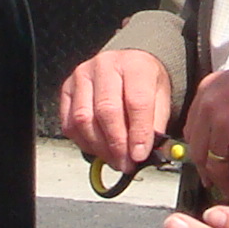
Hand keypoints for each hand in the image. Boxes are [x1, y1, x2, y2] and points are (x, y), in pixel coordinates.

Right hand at [59, 50, 174, 177]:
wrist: (126, 66)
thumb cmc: (144, 82)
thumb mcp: (161, 97)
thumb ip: (156, 123)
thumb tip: (148, 151)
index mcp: (135, 65)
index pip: (136, 101)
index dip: (138, 132)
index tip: (140, 155)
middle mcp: (105, 66)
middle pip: (106, 110)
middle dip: (117, 144)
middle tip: (126, 163)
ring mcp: (82, 76)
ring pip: (83, 119)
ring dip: (99, 147)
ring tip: (114, 160)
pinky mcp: (67, 89)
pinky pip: (69, 123)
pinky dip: (83, 142)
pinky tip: (98, 149)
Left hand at [180, 54, 228, 196]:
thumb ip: (222, 106)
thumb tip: (217, 139)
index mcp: (207, 91)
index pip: (191, 133)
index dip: (199, 154)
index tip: (207, 166)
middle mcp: (211, 108)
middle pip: (200, 154)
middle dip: (212, 175)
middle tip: (221, 186)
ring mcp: (226, 125)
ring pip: (218, 168)